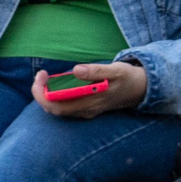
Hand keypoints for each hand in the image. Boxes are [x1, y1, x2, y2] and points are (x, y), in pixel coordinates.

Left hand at [34, 61, 148, 119]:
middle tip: (41, 74)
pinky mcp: (86, 109)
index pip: (58, 106)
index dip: (43, 93)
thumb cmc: (126, 77)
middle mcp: (86, 110)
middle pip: (53, 110)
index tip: (42, 75)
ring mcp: (85, 111)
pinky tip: (55, 83)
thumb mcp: (115, 70)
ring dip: (46, 95)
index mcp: (90, 102)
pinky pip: (64, 107)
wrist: (140, 89)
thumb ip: (96, 71)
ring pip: (57, 110)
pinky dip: (55, 96)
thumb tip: (76, 70)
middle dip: (41, 93)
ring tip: (45, 77)